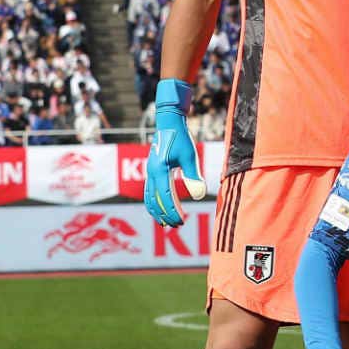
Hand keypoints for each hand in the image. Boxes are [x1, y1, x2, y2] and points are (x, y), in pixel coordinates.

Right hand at [144, 78, 205, 225]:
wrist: (169, 123)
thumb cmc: (182, 139)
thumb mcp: (191, 157)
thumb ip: (194, 177)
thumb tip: (199, 196)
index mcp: (160, 171)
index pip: (165, 198)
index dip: (173, 211)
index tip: (182, 221)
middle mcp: (151, 173)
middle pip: (155, 201)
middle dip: (165, 214)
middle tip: (177, 225)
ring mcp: (149, 172)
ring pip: (149, 197)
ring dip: (157, 210)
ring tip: (167, 222)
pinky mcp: (152, 170)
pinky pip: (150, 190)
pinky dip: (154, 201)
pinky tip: (162, 206)